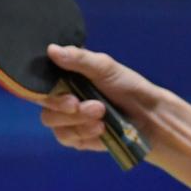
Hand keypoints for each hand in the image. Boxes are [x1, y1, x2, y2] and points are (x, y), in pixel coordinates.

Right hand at [40, 44, 165, 157]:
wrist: (149, 115)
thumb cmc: (128, 86)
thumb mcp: (105, 67)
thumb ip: (79, 59)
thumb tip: (51, 50)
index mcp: (66, 80)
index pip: (41, 89)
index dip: (46, 95)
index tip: (70, 98)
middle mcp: (64, 101)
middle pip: (47, 112)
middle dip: (70, 112)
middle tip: (96, 107)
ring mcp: (71, 122)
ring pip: (57, 128)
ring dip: (80, 123)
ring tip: (103, 116)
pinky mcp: (79, 139)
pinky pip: (70, 140)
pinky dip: (85, 134)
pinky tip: (102, 130)